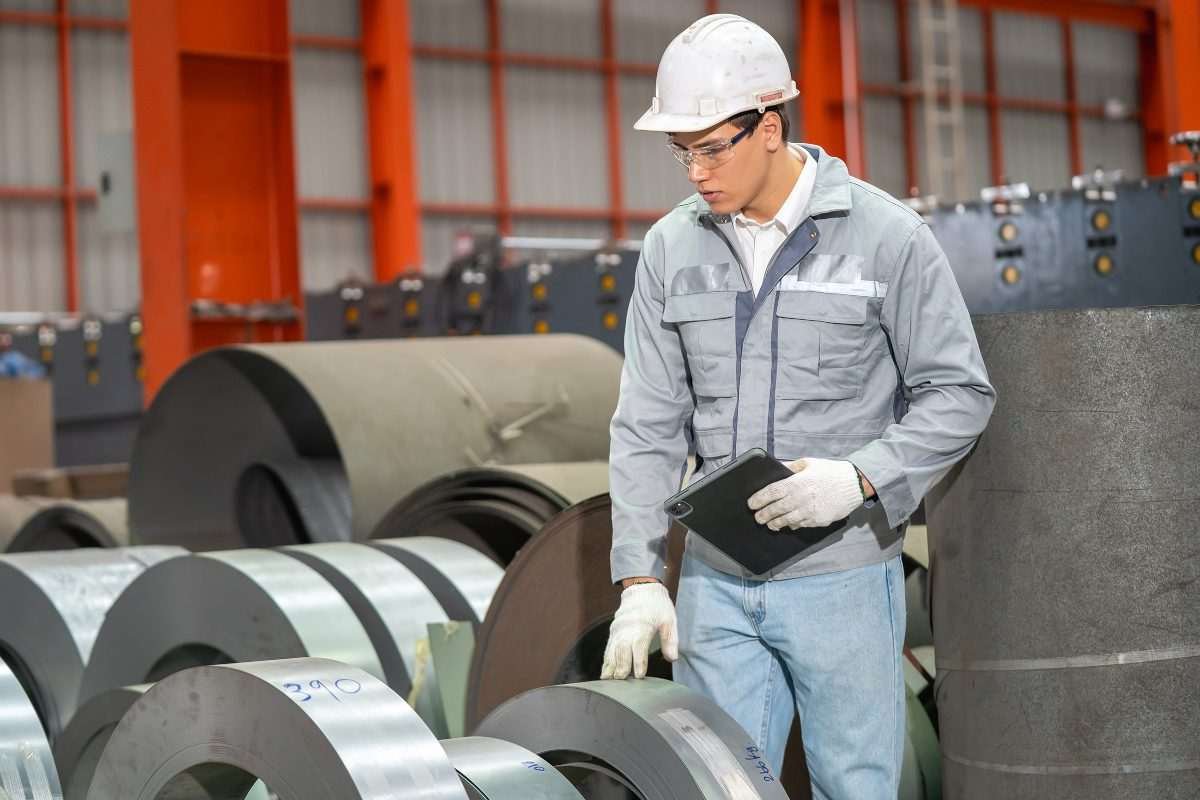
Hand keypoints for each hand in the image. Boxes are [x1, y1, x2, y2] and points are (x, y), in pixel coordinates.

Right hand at [600, 582, 678, 679]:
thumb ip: (670, 640)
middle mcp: (627, 630)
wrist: (642, 589)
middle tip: (621, 682)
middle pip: (622, 651)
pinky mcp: (613, 631)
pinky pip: (608, 648)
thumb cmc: (657, 605)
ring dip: (610, 666)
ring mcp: (618, 631)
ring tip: (608, 681)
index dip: (639, 662)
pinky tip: (605, 671)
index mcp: (642, 627)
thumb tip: (672, 658)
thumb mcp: (669, 620)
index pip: (639, 647)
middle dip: (621, 667)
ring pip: (612, 650)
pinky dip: (606, 660)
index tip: (639, 675)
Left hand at [747, 458, 863, 529]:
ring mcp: (809, 511)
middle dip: (763, 515)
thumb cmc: (831, 472)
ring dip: (775, 523)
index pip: (771, 493)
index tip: (751, 503)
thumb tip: (777, 468)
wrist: (854, 484)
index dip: (758, 499)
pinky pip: (801, 524)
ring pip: (786, 520)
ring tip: (769, 524)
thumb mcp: (809, 463)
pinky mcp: (818, 520)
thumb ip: (791, 467)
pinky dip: (793, 525)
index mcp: (796, 482)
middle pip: (775, 509)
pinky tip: (788, 524)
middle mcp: (800, 498)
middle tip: (757, 517)